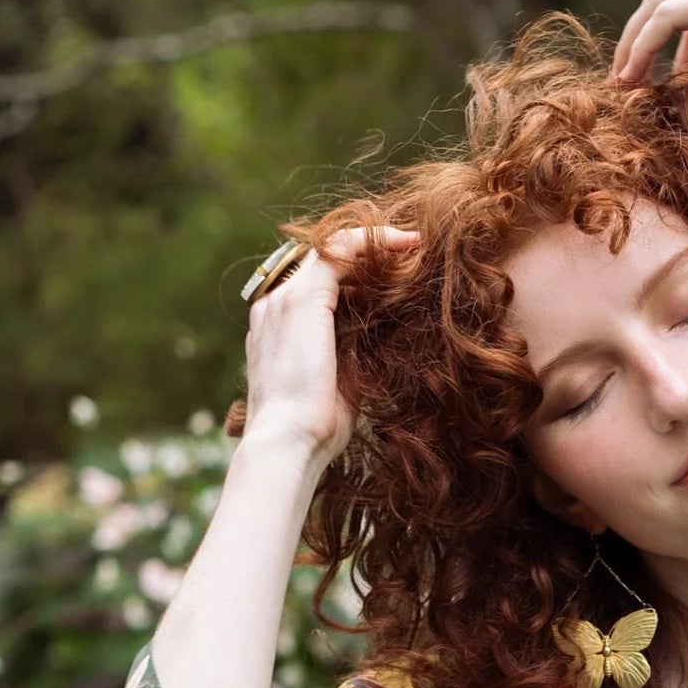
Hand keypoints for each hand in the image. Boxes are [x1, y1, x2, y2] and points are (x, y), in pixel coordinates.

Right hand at [240, 224, 421, 467]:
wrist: (290, 443)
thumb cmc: (315, 429)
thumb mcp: (339, 386)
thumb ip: (353, 358)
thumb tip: (384, 346)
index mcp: (276, 328)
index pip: (314, 284)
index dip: (356, 274)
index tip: (394, 274)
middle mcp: (274, 306)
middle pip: (322, 262)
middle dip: (366, 254)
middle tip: (410, 252)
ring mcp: (285, 299)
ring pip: (331, 251)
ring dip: (374, 244)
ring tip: (413, 244)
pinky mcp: (304, 299)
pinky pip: (340, 252)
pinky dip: (373, 244)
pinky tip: (406, 245)